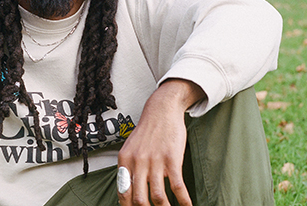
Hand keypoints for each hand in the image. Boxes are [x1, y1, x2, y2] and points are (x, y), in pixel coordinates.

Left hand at [117, 79, 204, 205]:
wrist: (162, 110)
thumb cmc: (147, 131)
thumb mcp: (130, 148)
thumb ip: (128, 167)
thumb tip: (127, 190)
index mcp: (125, 161)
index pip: (123, 192)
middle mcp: (138, 162)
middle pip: (139, 199)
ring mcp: (155, 161)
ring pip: (158, 197)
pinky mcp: (172, 159)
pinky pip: (177, 187)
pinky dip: (183, 201)